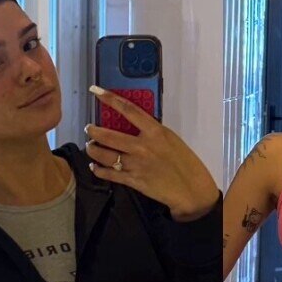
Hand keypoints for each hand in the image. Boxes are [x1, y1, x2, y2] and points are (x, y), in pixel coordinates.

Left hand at [85, 87, 218, 220]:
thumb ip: (152, 133)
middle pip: (108, 135)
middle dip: (93, 131)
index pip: (128, 110)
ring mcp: (136, 164)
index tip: (95, 91)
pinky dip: (98, 170)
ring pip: (104, 155)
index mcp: (155, 132)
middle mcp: (142, 146)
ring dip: (93, 150)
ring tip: (91, 147)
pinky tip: (95, 166)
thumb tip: (135, 127)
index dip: (109, 98)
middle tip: (89, 129)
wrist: (192, 190)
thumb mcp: (171, 140)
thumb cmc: (186, 163)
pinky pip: (109, 174)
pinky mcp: (133, 181)